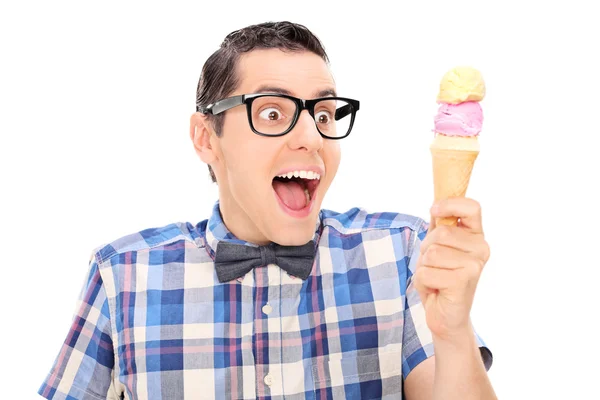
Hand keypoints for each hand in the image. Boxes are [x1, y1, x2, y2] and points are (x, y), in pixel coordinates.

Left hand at [414, 197, 489, 341]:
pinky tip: (435, 290)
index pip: (472, 208)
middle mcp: (481, 249)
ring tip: (435, 277)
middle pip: (441, 232)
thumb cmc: (440, 277)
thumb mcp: (438, 246)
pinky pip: (426, 271)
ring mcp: (474, 265)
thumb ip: (440, 225)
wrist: (446, 315)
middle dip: (427, 249)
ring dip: (424, 266)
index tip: (434, 210)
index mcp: (476, 236)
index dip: (450, 204)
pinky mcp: (463, 281)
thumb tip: (437, 202)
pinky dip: (423, 282)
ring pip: (431, 252)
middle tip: (435, 265)